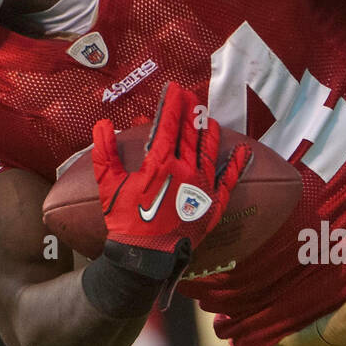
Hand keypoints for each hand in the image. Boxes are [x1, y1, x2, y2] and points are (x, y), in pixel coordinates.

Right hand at [91, 85, 249, 287]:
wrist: (146, 256)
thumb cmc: (125, 221)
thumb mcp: (108, 185)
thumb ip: (105, 153)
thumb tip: (102, 125)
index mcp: (161, 164)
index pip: (168, 125)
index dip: (172, 104)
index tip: (175, 89)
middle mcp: (186, 170)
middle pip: (190, 134)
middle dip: (191, 113)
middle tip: (192, 97)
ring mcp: (203, 188)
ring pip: (209, 152)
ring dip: (209, 132)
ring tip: (209, 118)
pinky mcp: (213, 205)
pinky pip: (228, 181)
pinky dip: (235, 165)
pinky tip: (242, 150)